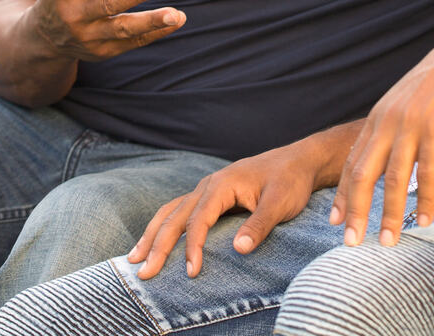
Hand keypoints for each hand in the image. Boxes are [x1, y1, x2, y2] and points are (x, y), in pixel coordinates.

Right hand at [29, 0, 185, 60]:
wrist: (43, 36)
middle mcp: (74, 16)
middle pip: (106, 6)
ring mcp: (89, 37)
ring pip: (122, 30)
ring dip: (150, 22)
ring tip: (176, 14)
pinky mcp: (104, 51)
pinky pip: (133, 43)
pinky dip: (155, 33)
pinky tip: (177, 21)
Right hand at [128, 142, 323, 279]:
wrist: (299, 161)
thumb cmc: (290, 181)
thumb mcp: (281, 203)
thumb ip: (260, 225)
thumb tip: (239, 249)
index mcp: (223, 184)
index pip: (198, 219)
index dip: (192, 246)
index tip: (191, 272)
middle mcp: (209, 184)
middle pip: (175, 215)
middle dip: (157, 244)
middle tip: (143, 273)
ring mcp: (208, 188)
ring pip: (172, 211)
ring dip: (152, 234)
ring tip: (134, 258)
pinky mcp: (212, 195)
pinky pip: (181, 210)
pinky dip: (164, 226)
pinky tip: (156, 241)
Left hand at [329, 21, 433, 248]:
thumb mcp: (408, 102)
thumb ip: (396, 126)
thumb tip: (391, 155)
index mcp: (379, 117)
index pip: (353, 161)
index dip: (342, 193)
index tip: (335, 220)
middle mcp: (388, 121)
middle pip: (363, 173)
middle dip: (354, 211)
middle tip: (350, 242)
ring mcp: (411, 125)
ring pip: (394, 178)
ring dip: (389, 214)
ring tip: (388, 241)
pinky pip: (427, 172)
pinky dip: (425, 199)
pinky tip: (425, 219)